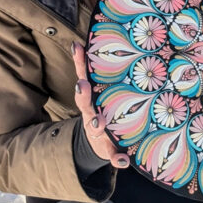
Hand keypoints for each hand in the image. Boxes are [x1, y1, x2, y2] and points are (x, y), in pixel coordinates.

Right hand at [72, 41, 129, 168]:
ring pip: (95, 127)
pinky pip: (113, 154)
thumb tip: (79, 42)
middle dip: (83, 94)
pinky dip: (118, 158)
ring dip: (97, 124)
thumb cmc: (102, 108)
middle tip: (82, 85)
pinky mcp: (108, 149)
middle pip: (85, 103)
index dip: (80, 63)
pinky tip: (124, 160)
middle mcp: (91, 113)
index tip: (78, 48)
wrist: (99, 142)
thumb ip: (90, 68)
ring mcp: (99, 131)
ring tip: (99, 122)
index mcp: (90, 98)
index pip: (83, 77)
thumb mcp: (97, 90)